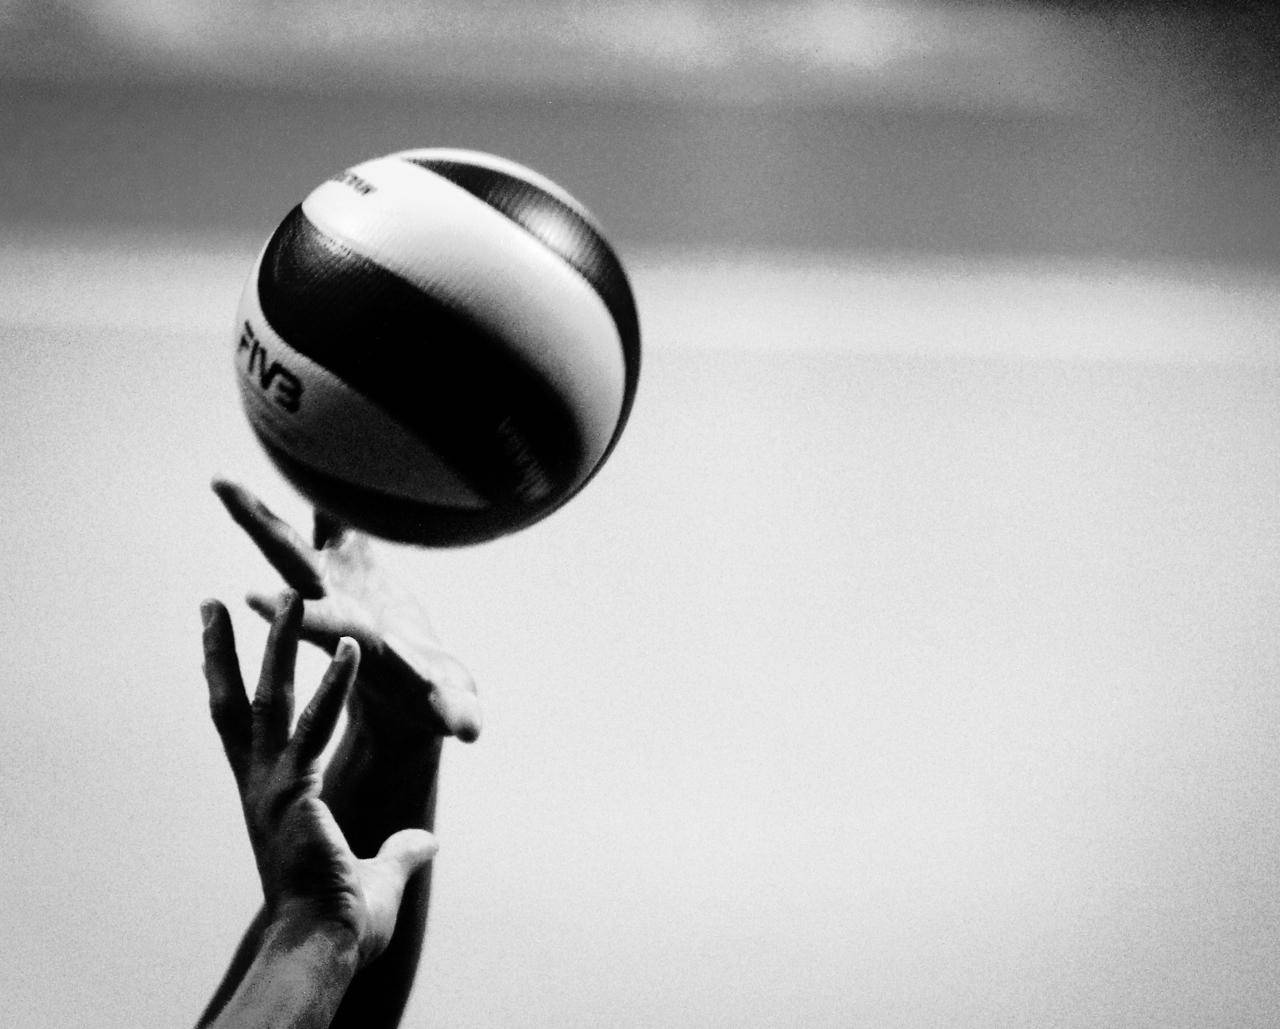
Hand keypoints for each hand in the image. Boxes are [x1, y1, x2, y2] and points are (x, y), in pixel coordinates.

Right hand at [201, 592, 436, 967]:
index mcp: (268, 798)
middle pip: (235, 703)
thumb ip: (400, 851)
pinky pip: (316, 728)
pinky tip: (351, 647)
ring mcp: (272, 788)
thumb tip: (427, 843)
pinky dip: (334, 686)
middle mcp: (259, 787)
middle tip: (209, 601)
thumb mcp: (375, 876)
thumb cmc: (339, 924)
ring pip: (271, 701)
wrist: (321, 952)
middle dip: (223, 650)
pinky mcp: (296, 794)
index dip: (225, 683)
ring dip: (280, 644)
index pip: (238, 728)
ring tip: (291, 593)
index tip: (214, 644)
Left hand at [211, 477, 480, 742]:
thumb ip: (457, 712)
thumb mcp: (447, 707)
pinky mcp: (355, 567)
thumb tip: (469, 729)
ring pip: (296, 543)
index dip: (295, 607)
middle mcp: (335, 607)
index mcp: (355, 640)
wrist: (409, 691)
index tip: (253, 595)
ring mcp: (338, 585)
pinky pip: (334, 525)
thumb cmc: (431, 701)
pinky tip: (300, 454)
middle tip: (224, 489)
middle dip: (262, 530)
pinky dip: (320, 498)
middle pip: (292, 564)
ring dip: (263, 513)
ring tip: (220, 482)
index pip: (320, 622)